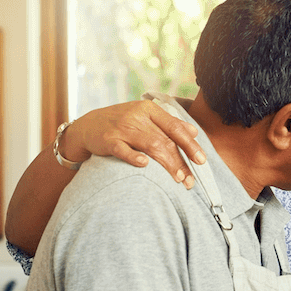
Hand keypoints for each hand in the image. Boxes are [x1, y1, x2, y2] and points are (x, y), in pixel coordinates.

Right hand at [65, 99, 205, 188]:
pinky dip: (134, 157)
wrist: (88, 125)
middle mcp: (137, 116)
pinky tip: (145, 165)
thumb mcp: (145, 117)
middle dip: (180, 161)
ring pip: (149, 145)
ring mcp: (122, 128)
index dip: (190, 144)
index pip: (175, 127)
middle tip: (190, 180)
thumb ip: (169, 123)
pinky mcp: (108, 140)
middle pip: (165, 140)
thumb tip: (194, 132)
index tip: (201, 161)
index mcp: (149, 110)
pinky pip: (123, 149)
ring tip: (178, 179)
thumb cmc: (123, 123)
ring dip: (166, 163)